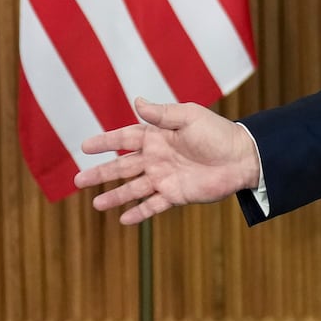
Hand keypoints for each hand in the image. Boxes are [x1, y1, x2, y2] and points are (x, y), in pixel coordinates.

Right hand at [74, 98, 261, 225]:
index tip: (84, 146)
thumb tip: (136, 101)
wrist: (243, 158)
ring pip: (133, 188)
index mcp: (159, 136)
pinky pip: (153, 205)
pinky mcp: (176, 194)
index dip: (105, 142)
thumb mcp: (189, 117)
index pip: (126, 138)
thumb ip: (162, 114)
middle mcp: (158, 158)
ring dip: (115, 196)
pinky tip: (123, 220)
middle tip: (77, 180)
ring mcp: (166, 177)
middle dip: (101, 173)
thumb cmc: (218, 133)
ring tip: (96, 204)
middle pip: (123, 166)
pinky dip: (138, 213)